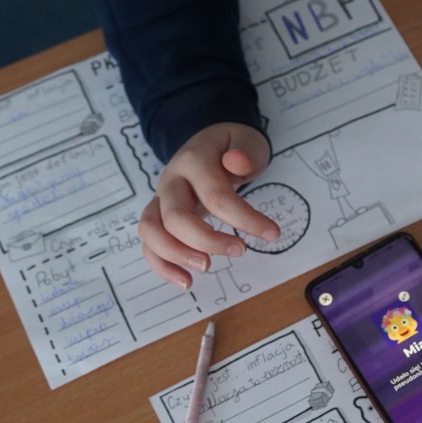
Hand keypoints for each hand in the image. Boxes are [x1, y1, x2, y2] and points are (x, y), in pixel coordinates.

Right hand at [139, 122, 278, 287]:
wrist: (205, 144)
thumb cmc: (229, 147)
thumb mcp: (245, 140)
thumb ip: (246, 152)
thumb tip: (237, 162)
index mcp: (194, 161)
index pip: (215, 195)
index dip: (244, 218)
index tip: (273, 233)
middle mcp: (170, 181)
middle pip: (175, 216)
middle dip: (207, 240)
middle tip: (240, 251)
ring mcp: (159, 199)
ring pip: (151, 231)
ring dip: (176, 255)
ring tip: (206, 269)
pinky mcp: (158, 217)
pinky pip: (148, 244)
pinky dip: (162, 266)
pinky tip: (186, 281)